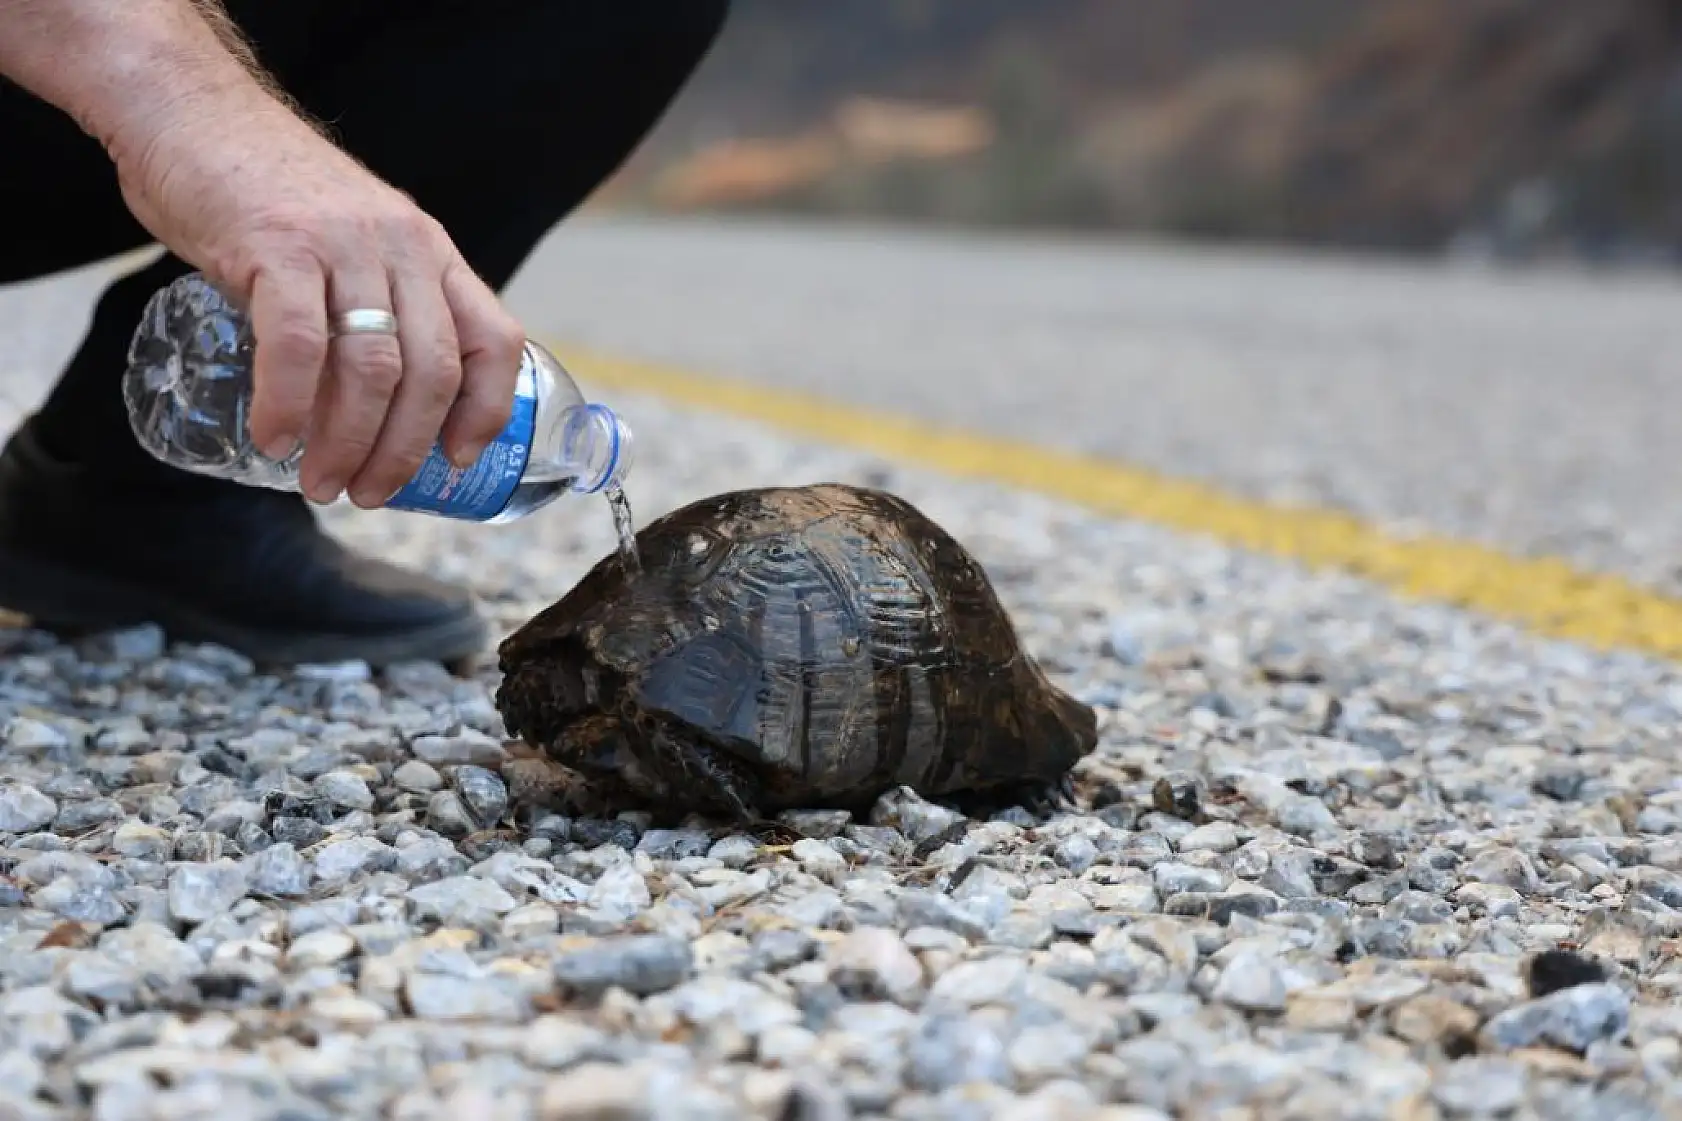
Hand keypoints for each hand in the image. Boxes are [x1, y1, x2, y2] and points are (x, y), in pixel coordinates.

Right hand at [111, 87, 526, 507]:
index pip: (494, 340)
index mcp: (432, 253)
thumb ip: (377, 305)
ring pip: (373, 369)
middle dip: (404, 451)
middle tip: (368, 494)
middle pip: (432, 372)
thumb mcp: (356, 243)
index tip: (457, 460)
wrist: (192, 113)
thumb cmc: (270, 194)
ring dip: (349, 443)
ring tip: (321, 484)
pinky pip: (299, 345)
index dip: (487, 411)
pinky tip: (275, 439)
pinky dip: (291, 405)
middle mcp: (402, 248)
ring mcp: (343, 246)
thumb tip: (380, 409)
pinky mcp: (278, 247)